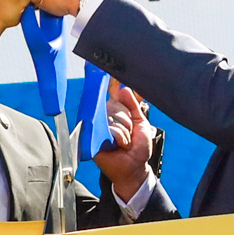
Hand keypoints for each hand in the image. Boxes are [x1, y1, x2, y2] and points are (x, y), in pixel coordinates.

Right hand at [94, 80, 154, 197]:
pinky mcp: (92, 137)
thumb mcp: (141, 122)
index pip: (110, 92)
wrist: (135, 167)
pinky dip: (121, 138)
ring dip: (125, 132)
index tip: (109, 67)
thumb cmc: (137, 148)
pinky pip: (110, 128)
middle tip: (130, 133)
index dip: (110, 80)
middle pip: (114, 105)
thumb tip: (124, 89)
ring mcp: (97, 126)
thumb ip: (133, 105)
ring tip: (125, 142)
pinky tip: (120, 146)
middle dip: (127, 120)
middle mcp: (103, 116)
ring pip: (114, 117)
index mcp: (114, 111)